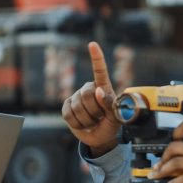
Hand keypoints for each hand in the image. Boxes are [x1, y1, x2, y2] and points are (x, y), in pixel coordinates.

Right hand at [61, 41, 120, 156]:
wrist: (100, 137)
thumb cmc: (111, 124)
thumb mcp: (116, 117)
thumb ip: (110, 104)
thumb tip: (99, 91)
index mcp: (104, 87)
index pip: (100, 71)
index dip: (96, 58)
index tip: (92, 45)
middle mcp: (89, 89)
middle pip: (87, 95)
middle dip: (95, 111)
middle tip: (100, 117)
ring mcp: (76, 97)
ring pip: (78, 108)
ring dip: (87, 120)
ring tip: (93, 121)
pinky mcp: (66, 106)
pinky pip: (69, 115)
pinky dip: (77, 124)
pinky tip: (83, 123)